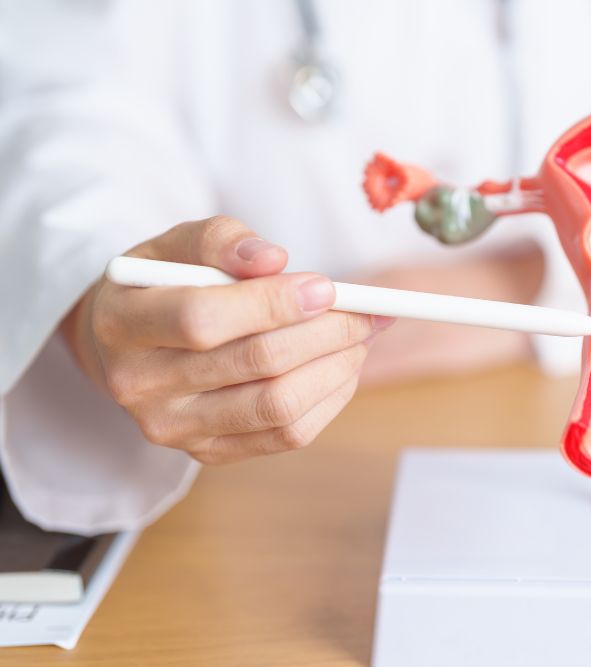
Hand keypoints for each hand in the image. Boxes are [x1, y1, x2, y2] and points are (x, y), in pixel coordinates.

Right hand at [60, 216, 391, 463]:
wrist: (127, 345)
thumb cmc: (163, 284)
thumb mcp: (177, 245)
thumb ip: (222, 241)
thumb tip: (275, 260)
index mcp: (122, 324)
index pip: (203, 319)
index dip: (272, 303)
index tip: (326, 287)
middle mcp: (138, 385)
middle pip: (253, 364)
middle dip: (325, 333)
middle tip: (365, 311)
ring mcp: (174, 428)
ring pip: (278, 406)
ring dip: (336, 367)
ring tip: (361, 336)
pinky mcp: (207, 453)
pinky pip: (287, 435)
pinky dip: (330, 399)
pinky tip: (344, 367)